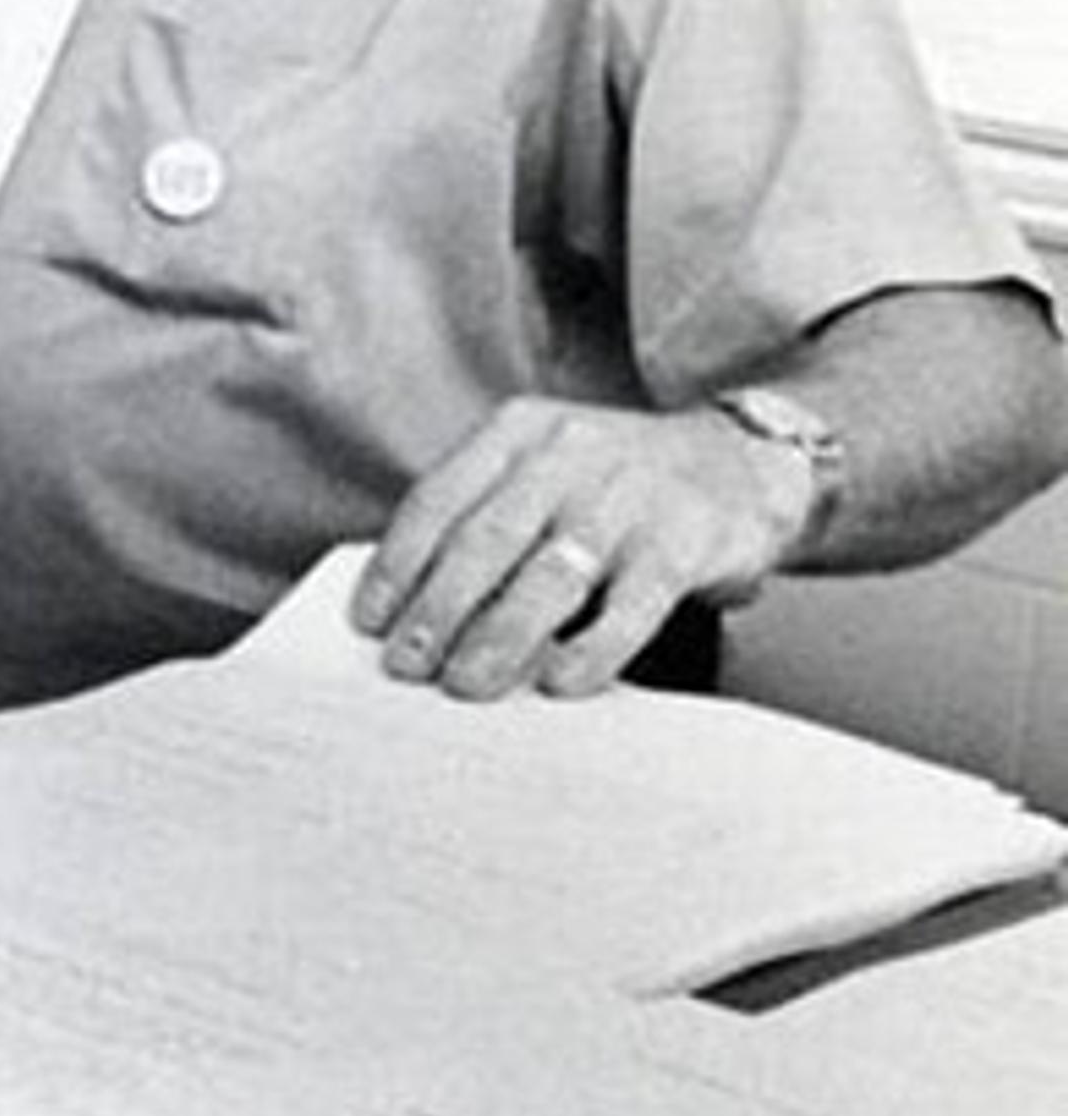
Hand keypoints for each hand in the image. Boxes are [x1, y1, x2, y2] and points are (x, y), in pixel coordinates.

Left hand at [349, 395, 814, 699]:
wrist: (745, 461)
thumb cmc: (620, 482)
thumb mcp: (545, 467)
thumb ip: (486, 513)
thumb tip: (411, 601)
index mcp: (519, 432)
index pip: (438, 499)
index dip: (398, 564)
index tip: (369, 621)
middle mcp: (568, 456)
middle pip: (485, 540)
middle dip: (438, 609)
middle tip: (407, 665)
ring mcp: (628, 498)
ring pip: (549, 576)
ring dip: (500, 637)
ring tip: (466, 683)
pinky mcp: (684, 543)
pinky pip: (630, 606)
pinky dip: (592, 649)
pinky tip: (560, 682)